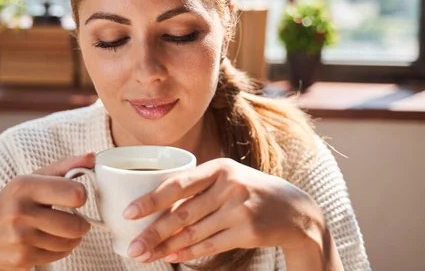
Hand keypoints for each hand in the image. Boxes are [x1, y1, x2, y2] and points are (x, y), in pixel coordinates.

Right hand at [0, 153, 94, 270]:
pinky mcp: (23, 258)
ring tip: (59, 229)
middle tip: (73, 218)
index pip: (75, 193)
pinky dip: (61, 249)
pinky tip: (48, 241)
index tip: (75, 197)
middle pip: (77, 224)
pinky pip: (60, 255)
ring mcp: (21, 237)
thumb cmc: (7, 207)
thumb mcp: (29, 181)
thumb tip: (92, 156)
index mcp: (24, 186)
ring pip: (71, 241)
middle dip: (81, 223)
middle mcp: (20, 211)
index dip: (81, 196)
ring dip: (71, 237)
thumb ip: (62, 167)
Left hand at [123, 158, 324, 263]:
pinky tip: (172, 256)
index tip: (129, 213)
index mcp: (219, 167)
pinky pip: (210, 245)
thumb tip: (158, 210)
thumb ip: (198, 188)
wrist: (296, 210)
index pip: (177, 183)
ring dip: (166, 247)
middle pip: (182, 214)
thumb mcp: (228, 178)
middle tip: (132, 247)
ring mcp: (239, 208)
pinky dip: (188, 252)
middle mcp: (229, 185)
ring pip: (193, 233)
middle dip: (153, 233)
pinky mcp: (248, 230)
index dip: (151, 199)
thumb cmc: (250, 191)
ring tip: (145, 256)